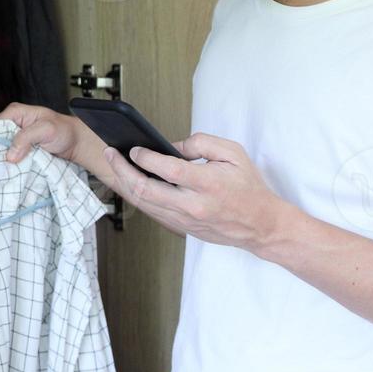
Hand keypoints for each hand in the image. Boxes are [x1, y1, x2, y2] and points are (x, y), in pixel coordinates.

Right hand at [0, 102, 95, 168]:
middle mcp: (13, 124)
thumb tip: (10, 154)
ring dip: (4, 160)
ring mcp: (16, 138)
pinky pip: (10, 157)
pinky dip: (11, 164)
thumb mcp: (46, 130)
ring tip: (4, 170)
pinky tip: (11, 170)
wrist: (75, 143)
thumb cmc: (64, 130)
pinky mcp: (20, 150)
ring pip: (2, 150)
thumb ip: (27, 137)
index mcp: (15, 112)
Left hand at [105, 132, 292, 252]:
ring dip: (125, 183)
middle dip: (122, 170)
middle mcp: (194, 205)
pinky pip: (153, 212)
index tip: (134, 148)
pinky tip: (131, 182)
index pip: (168, 170)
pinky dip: (139, 197)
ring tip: (115, 165)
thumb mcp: (233, 153)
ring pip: (144, 204)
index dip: (146, 158)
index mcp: (208, 184)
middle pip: (146, 190)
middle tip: (111, 153)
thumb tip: (171, 146)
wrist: (261, 225)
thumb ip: (201, 143)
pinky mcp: (183, 228)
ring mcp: (186, 220)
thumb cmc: (249, 186)